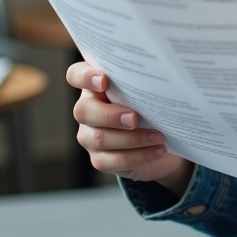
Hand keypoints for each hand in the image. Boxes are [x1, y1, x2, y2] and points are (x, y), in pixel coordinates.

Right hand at [67, 62, 192, 194]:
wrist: (160, 140)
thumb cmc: (150, 106)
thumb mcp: (145, 91)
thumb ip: (142, 82)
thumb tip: (161, 76)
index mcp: (95, 86)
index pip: (75, 75)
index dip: (84, 77)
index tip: (104, 81)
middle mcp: (87, 109)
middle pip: (84, 111)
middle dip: (110, 115)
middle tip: (135, 118)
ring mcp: (89, 136)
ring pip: (99, 138)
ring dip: (132, 138)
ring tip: (158, 136)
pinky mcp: (100, 159)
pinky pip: (112, 161)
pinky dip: (138, 156)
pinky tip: (157, 150)